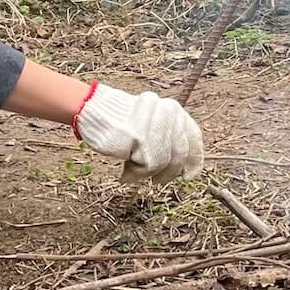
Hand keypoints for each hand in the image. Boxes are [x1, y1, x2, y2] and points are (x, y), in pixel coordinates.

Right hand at [74, 84, 204, 184]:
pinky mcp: (142, 135)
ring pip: (165, 161)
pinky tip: (126, 172)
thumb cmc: (122, 123)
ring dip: (149, 172)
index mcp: (173, 108)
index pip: (193, 135)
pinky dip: (137, 173)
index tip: (190, 175)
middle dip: (169, 172)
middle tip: (157, 181)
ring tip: (132, 171)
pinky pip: (149, 165)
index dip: (195, 159)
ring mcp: (156, 122)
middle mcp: (168, 112)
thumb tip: (187, 167)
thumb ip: (170, 139)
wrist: (94, 110)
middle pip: (180, 153)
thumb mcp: (151, 125)